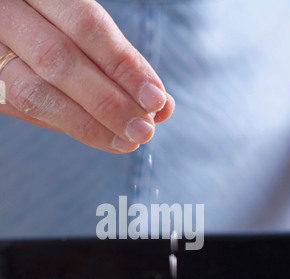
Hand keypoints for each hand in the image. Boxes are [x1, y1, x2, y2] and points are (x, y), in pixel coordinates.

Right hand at [0, 0, 174, 152]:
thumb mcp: (84, 32)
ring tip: (127, 140)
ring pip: (34, 91)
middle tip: (145, 129)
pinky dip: (68, 125)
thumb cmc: (56, 32)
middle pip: (58, 59)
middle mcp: (7, 12)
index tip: (156, 98)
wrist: (8, 32)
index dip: (124, 65)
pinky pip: (24, 109)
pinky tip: (101, 137)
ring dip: (89, 123)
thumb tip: (161, 106)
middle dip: (108, 101)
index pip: (86, 25)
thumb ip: (117, 63)